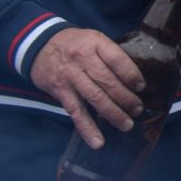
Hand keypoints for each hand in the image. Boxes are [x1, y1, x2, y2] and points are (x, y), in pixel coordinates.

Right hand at [31, 28, 144, 148]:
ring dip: (112, 114)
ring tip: (126, 125)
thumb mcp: (94, 39)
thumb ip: (110, 55)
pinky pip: (76, 112)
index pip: (117, 60)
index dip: (131, 75)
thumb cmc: (75, 43)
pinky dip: (87, 128)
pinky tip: (97, 141)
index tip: (141, 87)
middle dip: (126, 98)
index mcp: (95, 43)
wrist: (38, 45)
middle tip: (138, 110)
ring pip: (94, 98)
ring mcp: (70, 77)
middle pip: (108, 81)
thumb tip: (134, 79)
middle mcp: (82, 59)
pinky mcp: (60, 92)